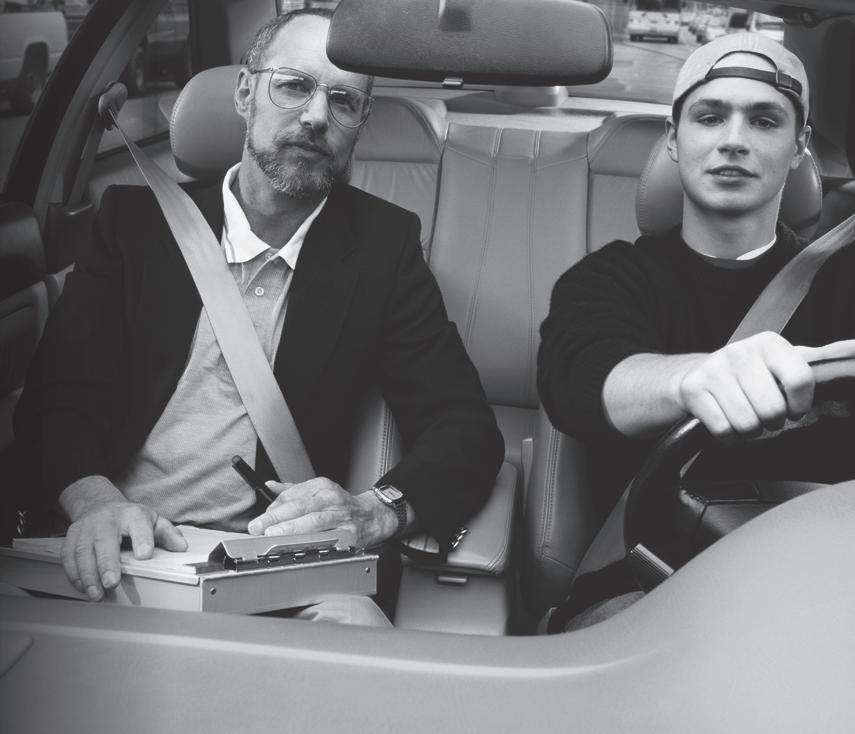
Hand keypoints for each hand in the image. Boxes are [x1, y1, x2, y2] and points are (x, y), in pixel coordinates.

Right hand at [59, 476, 186, 600]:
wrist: (100, 505)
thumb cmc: (130, 519)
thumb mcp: (153, 520)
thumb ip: (167, 534)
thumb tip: (181, 547)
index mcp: (133, 515)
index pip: (139, 525)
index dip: (142, 539)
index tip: (145, 555)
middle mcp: (107, 519)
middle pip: (104, 540)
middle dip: (106, 563)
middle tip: (111, 583)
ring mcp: (87, 527)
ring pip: (82, 550)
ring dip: (87, 574)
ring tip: (95, 593)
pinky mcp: (71, 536)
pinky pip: (68, 555)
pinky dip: (73, 573)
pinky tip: (81, 586)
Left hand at [246, 477, 396, 548]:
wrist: (372, 516)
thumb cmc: (342, 505)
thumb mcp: (319, 490)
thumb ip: (292, 490)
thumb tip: (269, 486)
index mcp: (322, 486)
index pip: (292, 495)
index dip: (273, 508)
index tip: (260, 519)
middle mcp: (331, 499)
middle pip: (300, 507)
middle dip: (277, 517)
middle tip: (259, 526)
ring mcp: (340, 517)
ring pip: (313, 522)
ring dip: (291, 528)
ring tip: (273, 534)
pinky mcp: (348, 535)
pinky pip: (328, 540)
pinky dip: (312, 543)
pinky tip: (299, 547)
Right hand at [674, 334, 853, 438]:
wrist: (693, 378)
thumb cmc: (747, 377)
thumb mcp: (782, 364)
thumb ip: (819, 362)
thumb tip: (854, 349)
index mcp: (769, 343)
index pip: (800, 380)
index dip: (800, 405)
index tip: (793, 409)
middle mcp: (740, 351)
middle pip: (772, 409)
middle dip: (771, 422)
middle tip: (763, 415)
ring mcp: (714, 370)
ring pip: (747, 423)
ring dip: (749, 432)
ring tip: (744, 419)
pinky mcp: (692, 389)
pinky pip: (723, 430)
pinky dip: (728, 436)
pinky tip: (725, 422)